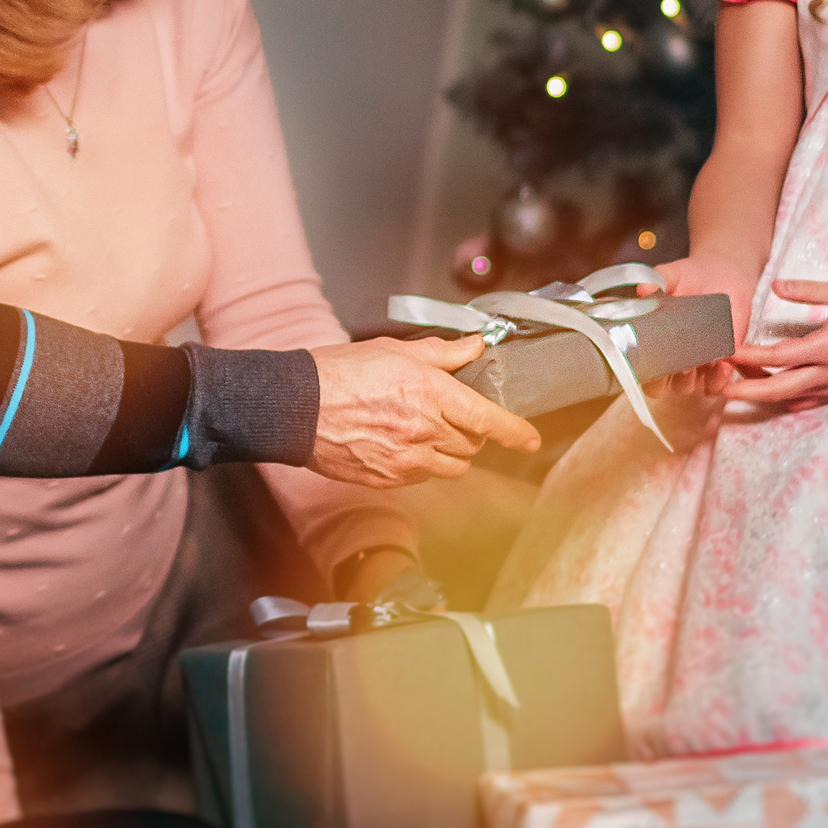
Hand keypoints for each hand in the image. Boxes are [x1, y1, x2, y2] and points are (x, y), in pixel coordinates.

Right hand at [308, 337, 540, 486]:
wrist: (296, 407)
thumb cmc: (341, 373)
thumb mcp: (395, 350)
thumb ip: (443, 353)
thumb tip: (475, 347)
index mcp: (431, 394)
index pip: (490, 420)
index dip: (517, 432)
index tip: (531, 439)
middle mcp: (424, 431)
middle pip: (473, 445)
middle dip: (472, 432)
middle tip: (453, 415)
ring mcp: (406, 460)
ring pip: (453, 466)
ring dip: (451, 452)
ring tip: (427, 431)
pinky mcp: (388, 480)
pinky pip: (423, 477)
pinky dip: (423, 464)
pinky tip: (401, 443)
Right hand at [648, 255, 758, 399]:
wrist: (722, 275)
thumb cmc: (689, 277)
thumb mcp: (671, 275)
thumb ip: (657, 281)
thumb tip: (644, 288)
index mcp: (651, 341)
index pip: (637, 369)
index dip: (637, 372)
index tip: (643, 363)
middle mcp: (670, 358)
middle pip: (661, 386)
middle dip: (665, 380)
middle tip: (676, 363)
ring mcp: (694, 364)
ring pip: (687, 388)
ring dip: (690, 381)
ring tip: (697, 363)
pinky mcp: (720, 363)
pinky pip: (716, 383)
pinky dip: (718, 378)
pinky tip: (721, 364)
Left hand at [721, 279, 827, 409]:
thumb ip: (809, 290)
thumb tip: (775, 285)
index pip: (779, 357)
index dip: (749, 356)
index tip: (725, 352)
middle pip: (778, 389)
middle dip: (745, 389)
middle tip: (716, 386)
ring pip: (789, 398)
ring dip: (760, 393)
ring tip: (734, 382)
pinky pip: (803, 401)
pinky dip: (781, 397)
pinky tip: (764, 387)